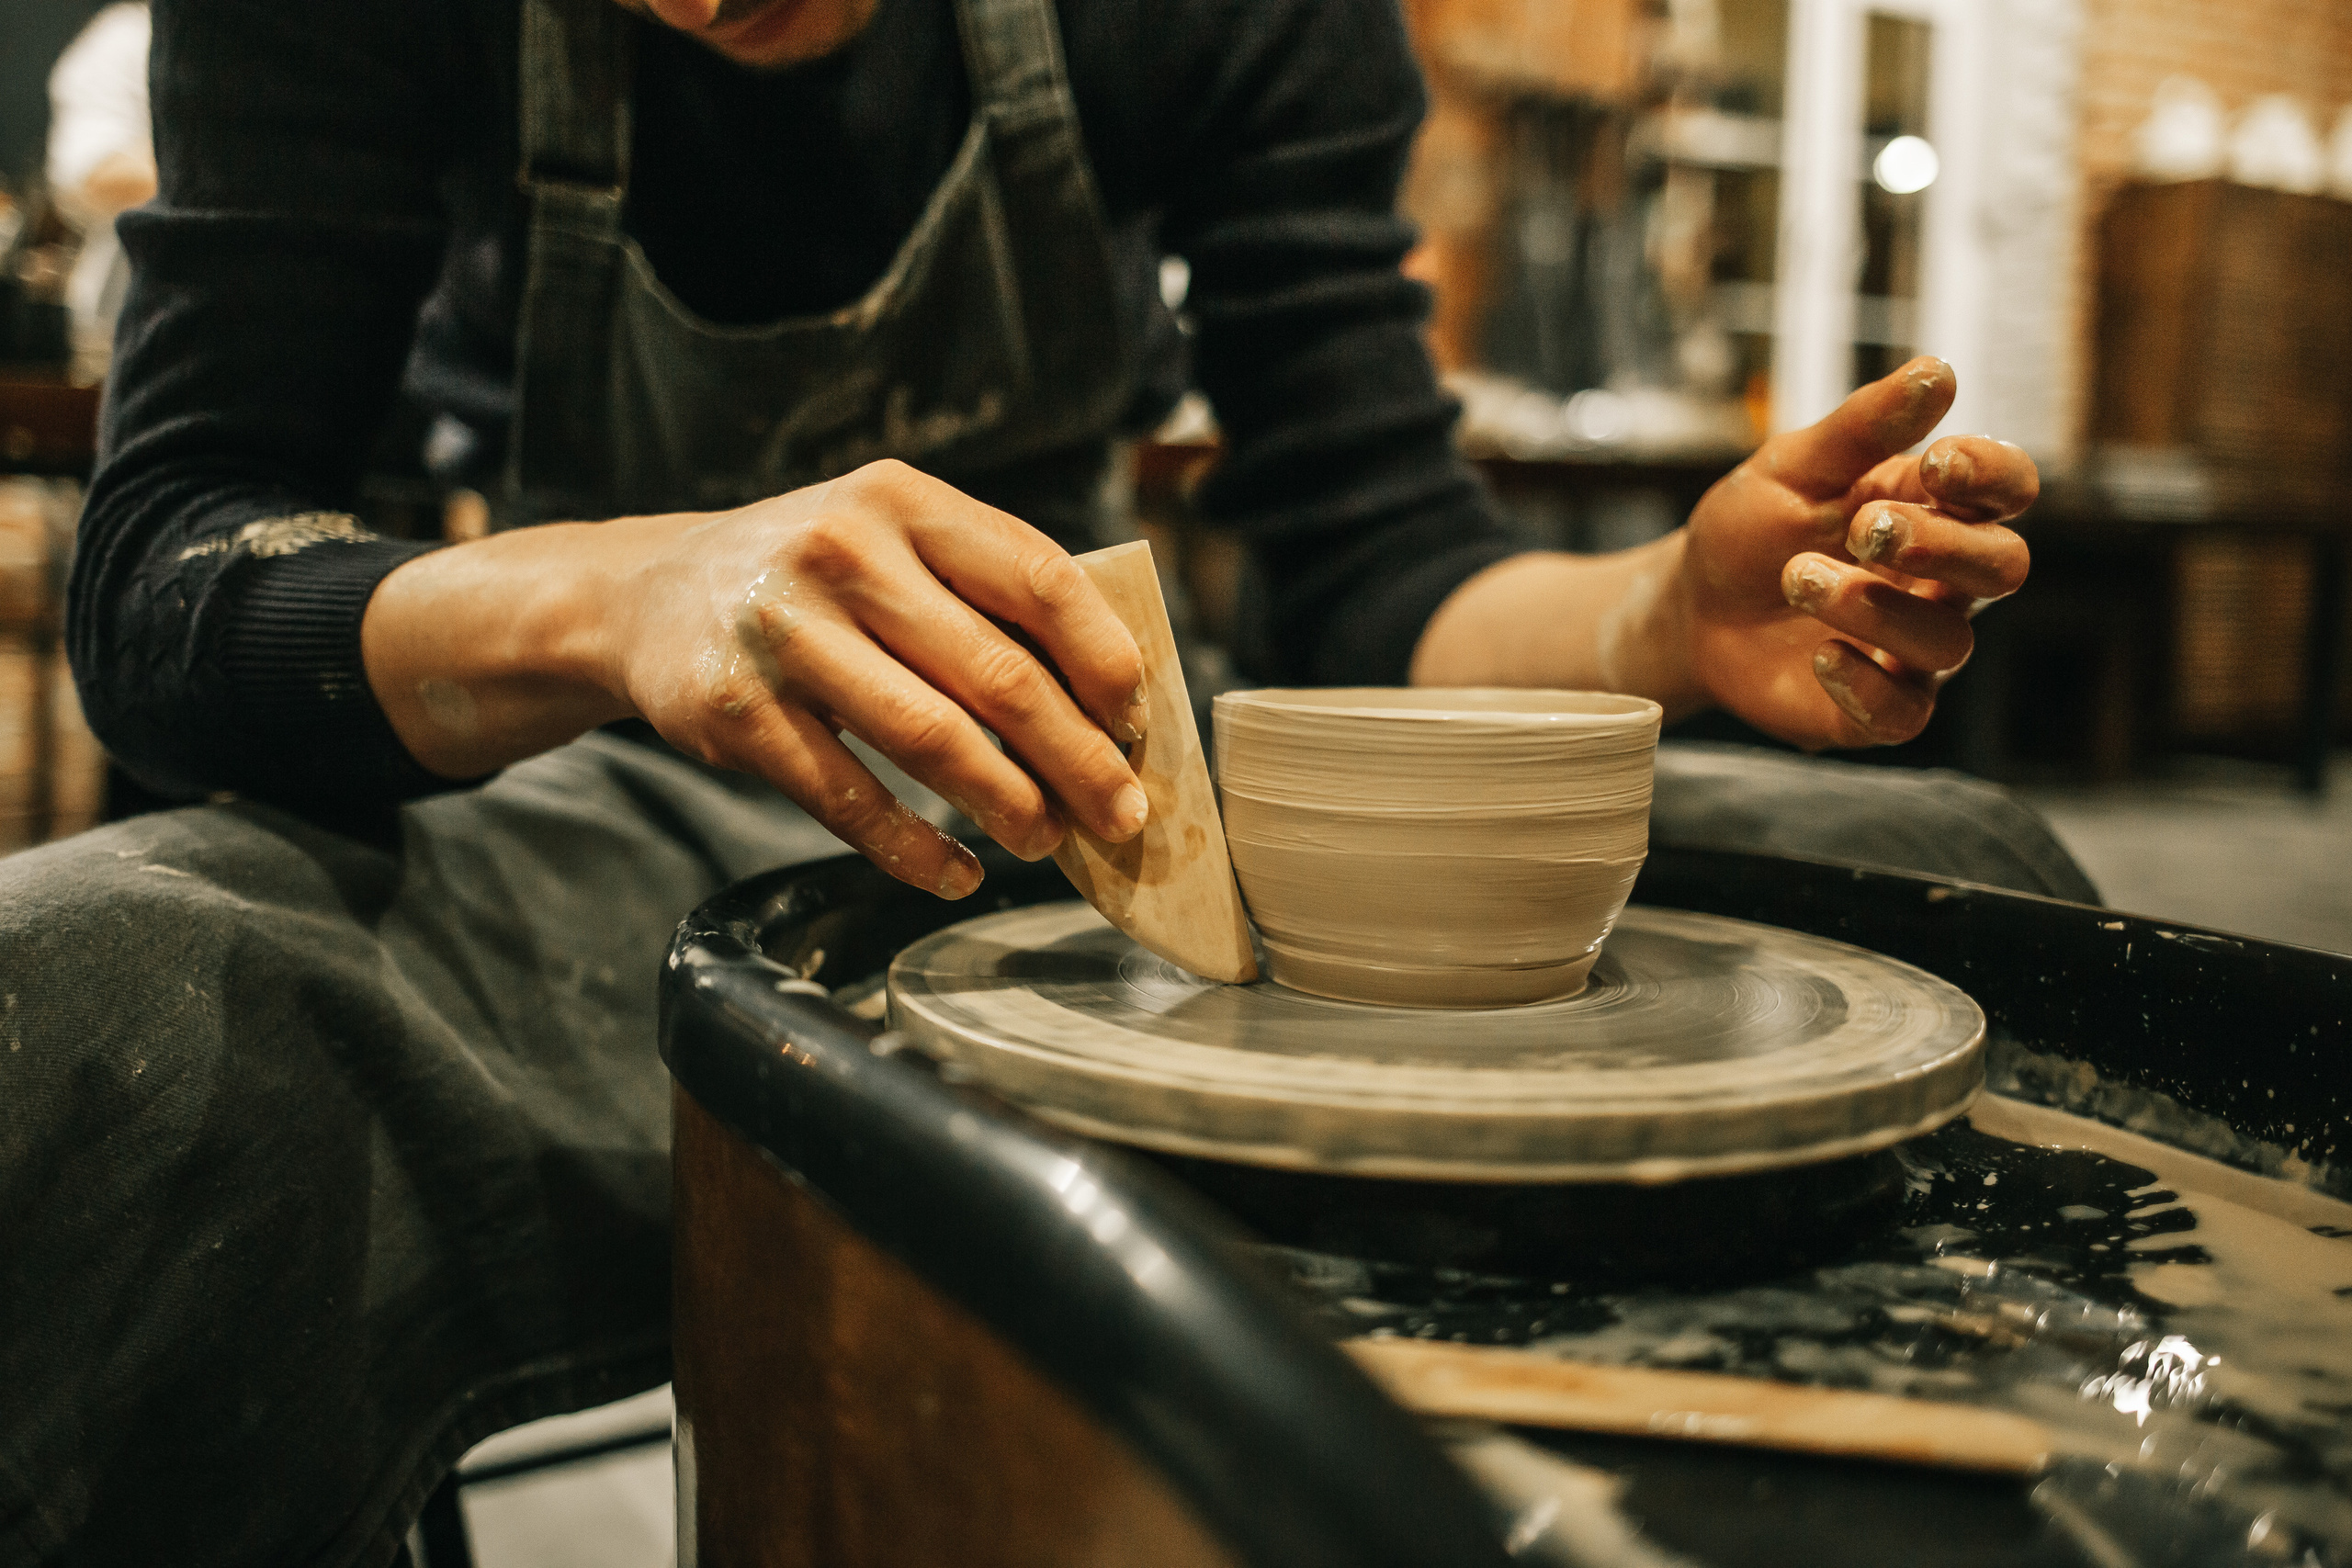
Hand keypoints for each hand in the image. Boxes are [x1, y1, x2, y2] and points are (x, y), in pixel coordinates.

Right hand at [366, 461, 1149, 898]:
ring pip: (931, 739)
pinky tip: (959, 872)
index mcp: (904, 502)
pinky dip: (915, 848)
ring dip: (1007, 804)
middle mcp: (844, 552)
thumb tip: (1112, 693)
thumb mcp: (891, 539)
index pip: (1037, 578)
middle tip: (1121, 814)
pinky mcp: (738, 713)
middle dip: (1077, 757)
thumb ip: (984, 589)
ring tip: (1048, 841)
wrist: (644, 596)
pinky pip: (850, 799)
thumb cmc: (812, 578)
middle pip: (996, 674)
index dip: (1103, 658)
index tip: (1137, 721)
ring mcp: (786, 633)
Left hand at [1681, 356, 2034, 747]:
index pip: (2009, 489)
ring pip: (1948, 641)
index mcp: (1934, 509)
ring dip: (1875, 607)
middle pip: (2004, 567)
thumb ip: (1864, 426)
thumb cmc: (1752, 530)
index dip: (1993, 474)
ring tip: (1799, 578)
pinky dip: (1867, 685)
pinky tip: (1820, 655)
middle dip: (1941, 544)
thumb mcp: (1793, 466)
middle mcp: (1941, 582)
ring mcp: (1913, 648)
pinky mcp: (1876, 708)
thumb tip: (1937, 371)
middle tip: (1864, 528)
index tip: (1938, 460)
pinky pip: (1906, 713)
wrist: (1690, 606)